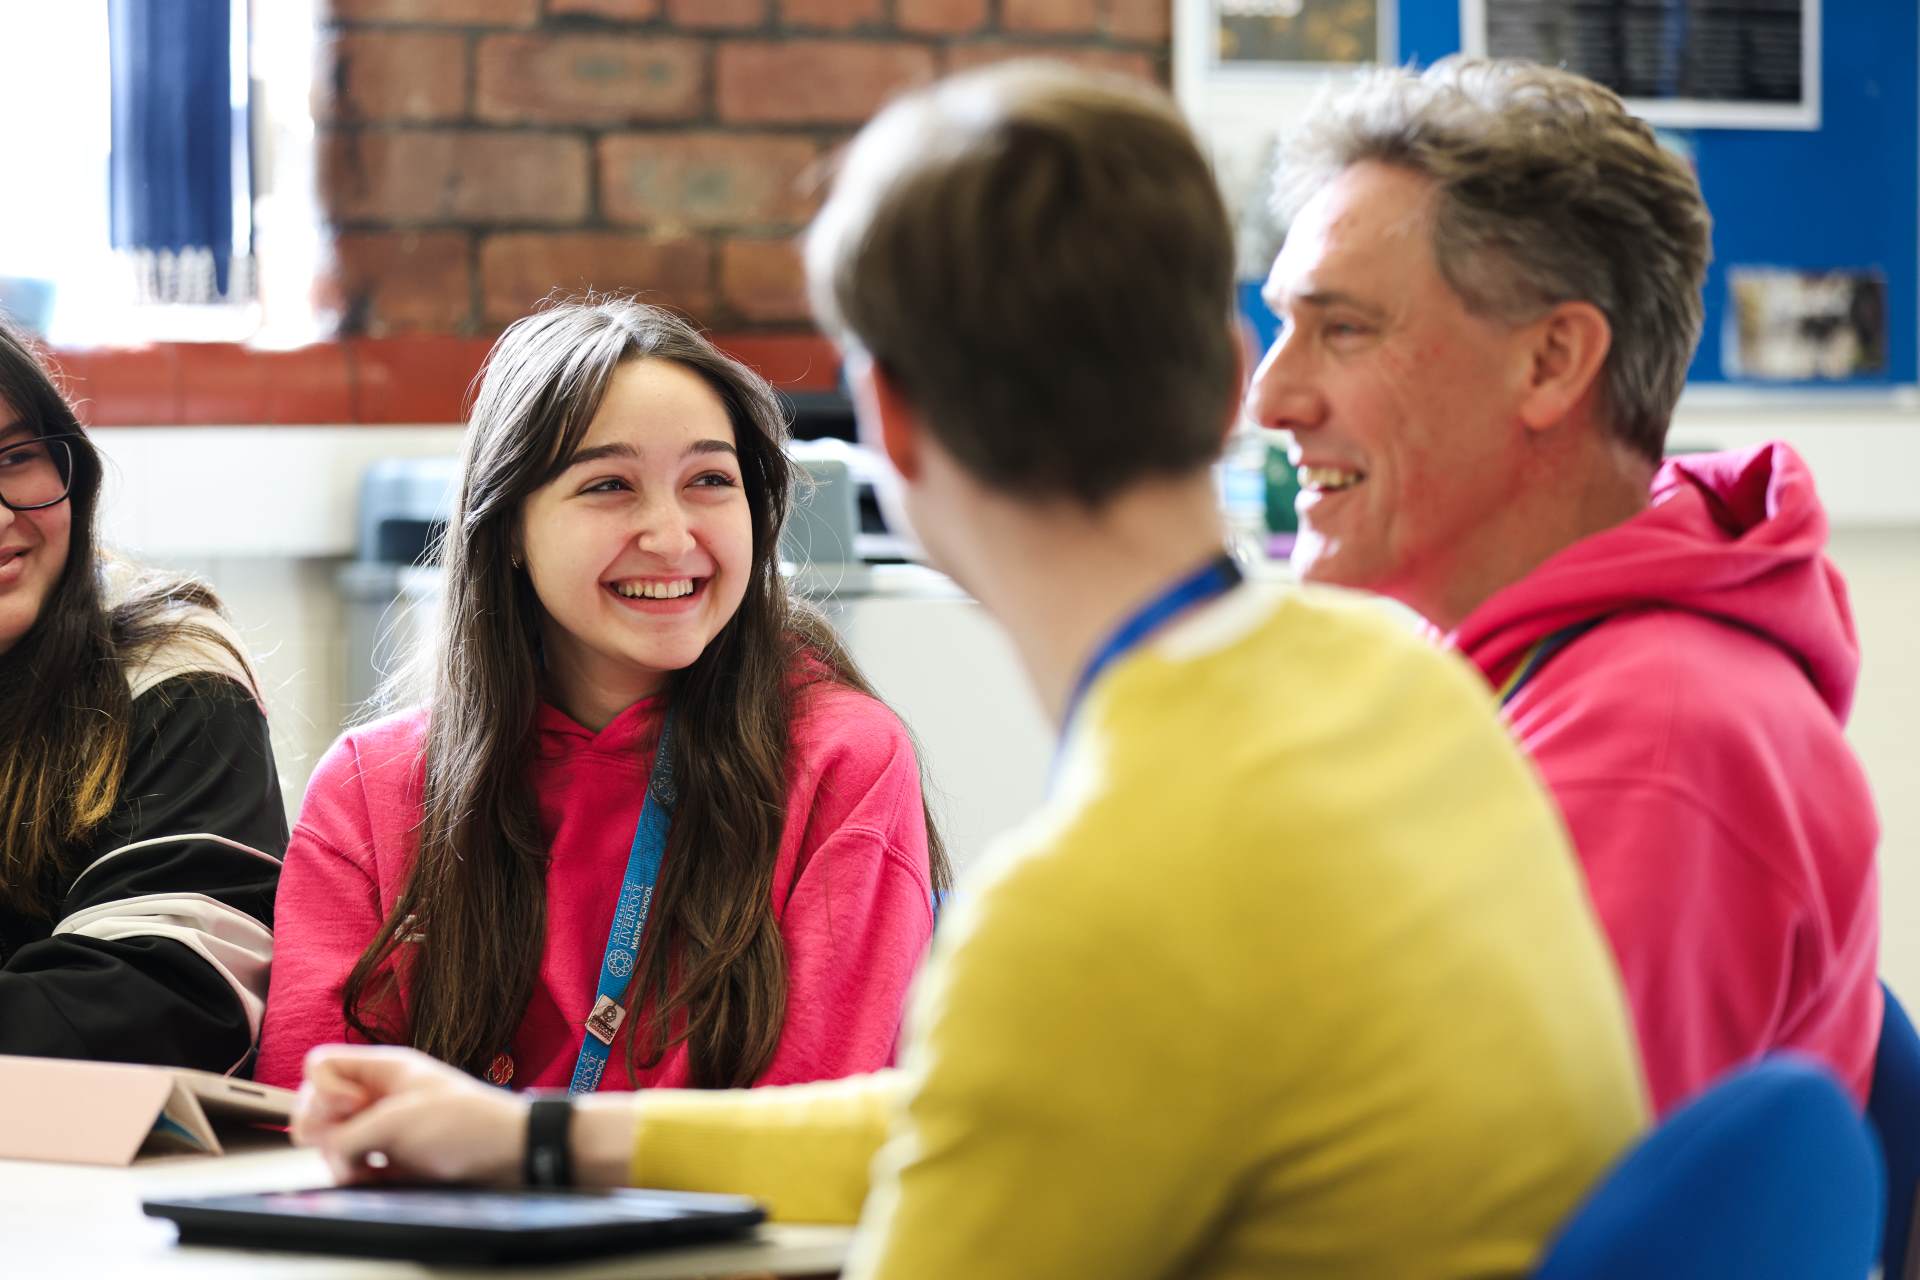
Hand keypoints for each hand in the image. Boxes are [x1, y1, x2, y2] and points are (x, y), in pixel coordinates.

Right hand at [291, 1044, 527, 1187]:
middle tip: (354, 1143)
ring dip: (340, 1156)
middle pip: (317, 1104)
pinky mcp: (390, 1155)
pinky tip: (377, 1178)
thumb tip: (327, 1153)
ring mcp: (382, 1125)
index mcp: (383, 1068)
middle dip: (324, 1128)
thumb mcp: (399, 1122)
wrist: (509, 1153)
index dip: (323, 1090)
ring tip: (369, 1166)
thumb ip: (348, 1134)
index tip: (354, 1108)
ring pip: (330, 1138)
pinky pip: (351, 1163)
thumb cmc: (466, 1124)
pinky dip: (355, 1172)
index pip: (320, 1064)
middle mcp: (377, 1093)